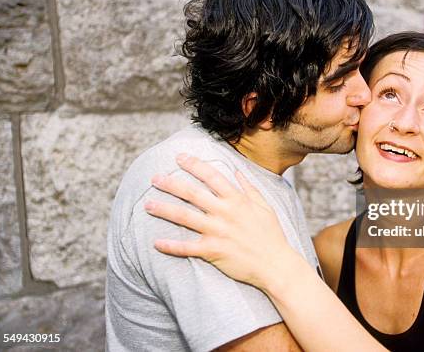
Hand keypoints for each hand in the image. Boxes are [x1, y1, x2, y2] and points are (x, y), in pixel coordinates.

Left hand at [145, 153, 297, 289]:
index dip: (194, 165)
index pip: (212, 176)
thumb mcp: (264, 206)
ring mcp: (218, 232)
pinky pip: (188, 248)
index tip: (179, 157)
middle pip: (193, 194)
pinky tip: (156, 243)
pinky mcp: (214, 251)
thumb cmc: (272, 235)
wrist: (276, 265)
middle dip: (171, 184)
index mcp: (237, 200)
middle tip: (154, 178)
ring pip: (185, 217)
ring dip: (164, 210)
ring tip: (147, 204)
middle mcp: (225, 213)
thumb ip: (249, 187)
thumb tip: (237, 171)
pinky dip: (171, 246)